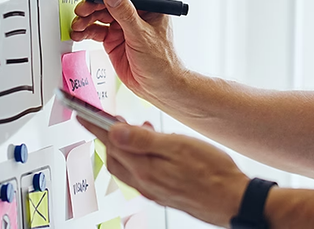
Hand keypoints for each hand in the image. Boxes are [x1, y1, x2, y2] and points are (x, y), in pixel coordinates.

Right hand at [70, 0, 185, 100]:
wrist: (158, 87)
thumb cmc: (161, 62)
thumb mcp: (142, 36)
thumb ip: (125, 15)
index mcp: (149, 7)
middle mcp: (135, 15)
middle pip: (108, 2)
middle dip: (92, 5)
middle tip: (80, 10)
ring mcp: (123, 27)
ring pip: (100, 16)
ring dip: (86, 19)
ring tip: (77, 25)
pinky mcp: (114, 39)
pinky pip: (96, 30)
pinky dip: (85, 31)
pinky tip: (78, 34)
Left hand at [78, 117, 248, 227]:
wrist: (235, 200)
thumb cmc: (214, 174)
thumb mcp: (179, 146)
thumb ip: (144, 140)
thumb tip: (114, 131)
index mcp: (145, 170)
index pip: (110, 143)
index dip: (93, 125)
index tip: (79, 113)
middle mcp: (145, 183)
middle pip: (114, 156)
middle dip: (107, 134)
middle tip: (107, 117)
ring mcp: (154, 190)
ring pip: (126, 165)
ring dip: (124, 145)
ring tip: (134, 127)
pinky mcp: (164, 192)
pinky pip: (140, 172)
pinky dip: (137, 156)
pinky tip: (152, 148)